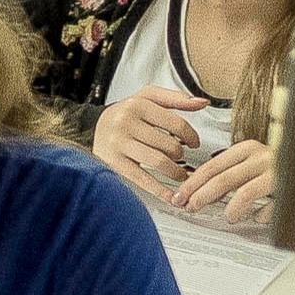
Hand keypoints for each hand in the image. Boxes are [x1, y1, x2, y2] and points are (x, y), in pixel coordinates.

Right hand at [93, 86, 205, 200]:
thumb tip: (202, 102)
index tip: (194, 144)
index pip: (177, 124)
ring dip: (175, 172)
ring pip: (159, 162)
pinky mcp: (112, 162)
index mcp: (137, 105)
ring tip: (179, 174)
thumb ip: (175, 99)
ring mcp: (118, 143)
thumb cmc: (124, 115)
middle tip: (180, 158)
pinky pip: (142, 178)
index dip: (192, 136)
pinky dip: (159, 190)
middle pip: (169, 145)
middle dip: (180, 155)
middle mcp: (125, 122)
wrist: (93, 127)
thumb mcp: (147, 98)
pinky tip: (170, 196)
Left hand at [170, 138, 273, 220]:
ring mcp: (276, 170)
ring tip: (228, 217)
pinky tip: (258, 217)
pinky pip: (272, 203)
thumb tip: (202, 192)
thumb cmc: (278, 165)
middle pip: (222, 179)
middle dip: (202, 196)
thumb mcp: (252, 163)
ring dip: (231, 208)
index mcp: (246, 149)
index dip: (192, 183)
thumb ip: (230, 172)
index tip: (179, 196)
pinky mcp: (289, 184)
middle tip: (191, 207)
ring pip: (244, 191)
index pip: (211, 166)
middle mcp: (260, 157)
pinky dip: (263, 213)